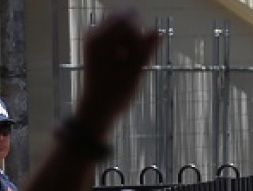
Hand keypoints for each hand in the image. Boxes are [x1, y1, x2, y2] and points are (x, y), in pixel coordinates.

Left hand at [76, 9, 159, 137]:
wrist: (96, 110)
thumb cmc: (114, 95)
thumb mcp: (134, 72)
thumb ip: (146, 50)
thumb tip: (159, 32)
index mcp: (99, 37)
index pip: (129, 17)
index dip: (138, 34)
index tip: (134, 55)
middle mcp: (93, 33)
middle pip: (126, 19)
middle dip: (134, 37)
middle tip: (128, 60)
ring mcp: (94, 39)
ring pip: (124, 27)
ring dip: (130, 42)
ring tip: (124, 64)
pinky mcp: (97, 45)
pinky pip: (119, 36)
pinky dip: (125, 46)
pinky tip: (121, 63)